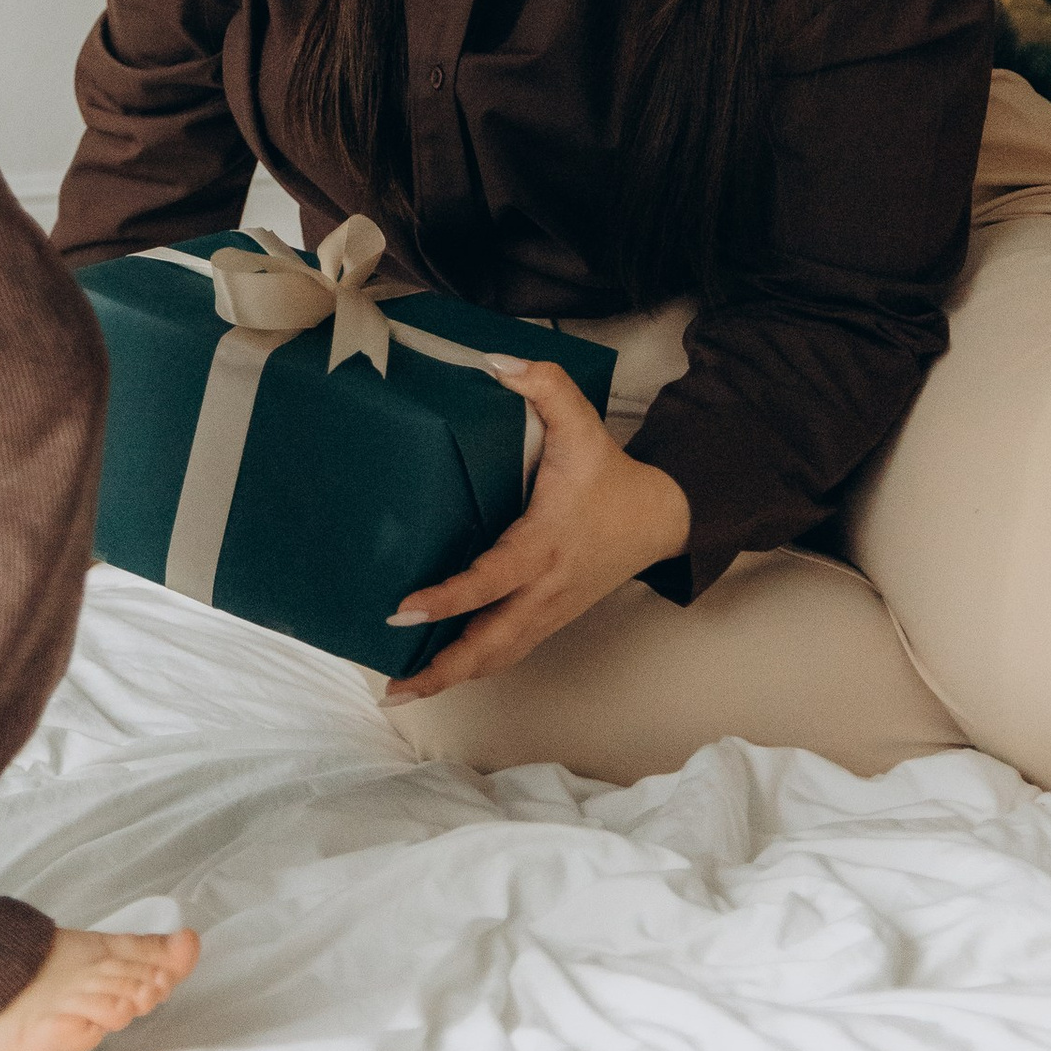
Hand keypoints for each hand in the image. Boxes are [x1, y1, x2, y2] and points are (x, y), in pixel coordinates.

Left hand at [380, 355, 690, 702]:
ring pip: (497, 657)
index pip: (492, 581)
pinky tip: (439, 671)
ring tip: (401, 688)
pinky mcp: (548, 620)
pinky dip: (472, 666)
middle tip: (391, 683)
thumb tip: (496, 362)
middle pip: (490, 644)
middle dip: (441, 668)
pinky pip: (506, 652)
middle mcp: (545, 589)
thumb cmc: (610, 474)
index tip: (405, 609)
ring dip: (451, 676)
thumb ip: (545, 383)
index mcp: (546, 544)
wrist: (658, 519)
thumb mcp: (582, 421)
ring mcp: (548, 613)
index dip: (449, 599)